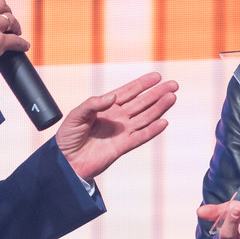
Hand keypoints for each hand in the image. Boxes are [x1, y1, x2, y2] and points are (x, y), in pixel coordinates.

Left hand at [56, 72, 177, 179]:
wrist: (66, 161)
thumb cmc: (67, 136)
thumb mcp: (76, 115)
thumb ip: (94, 104)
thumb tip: (113, 96)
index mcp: (106, 106)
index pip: (129, 92)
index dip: (143, 84)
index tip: (157, 76)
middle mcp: (117, 117)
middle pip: (142, 102)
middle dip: (157, 93)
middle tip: (173, 84)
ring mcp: (122, 132)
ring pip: (145, 117)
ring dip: (159, 108)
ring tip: (172, 97)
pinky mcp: (123, 146)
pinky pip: (141, 137)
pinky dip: (153, 130)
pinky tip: (164, 122)